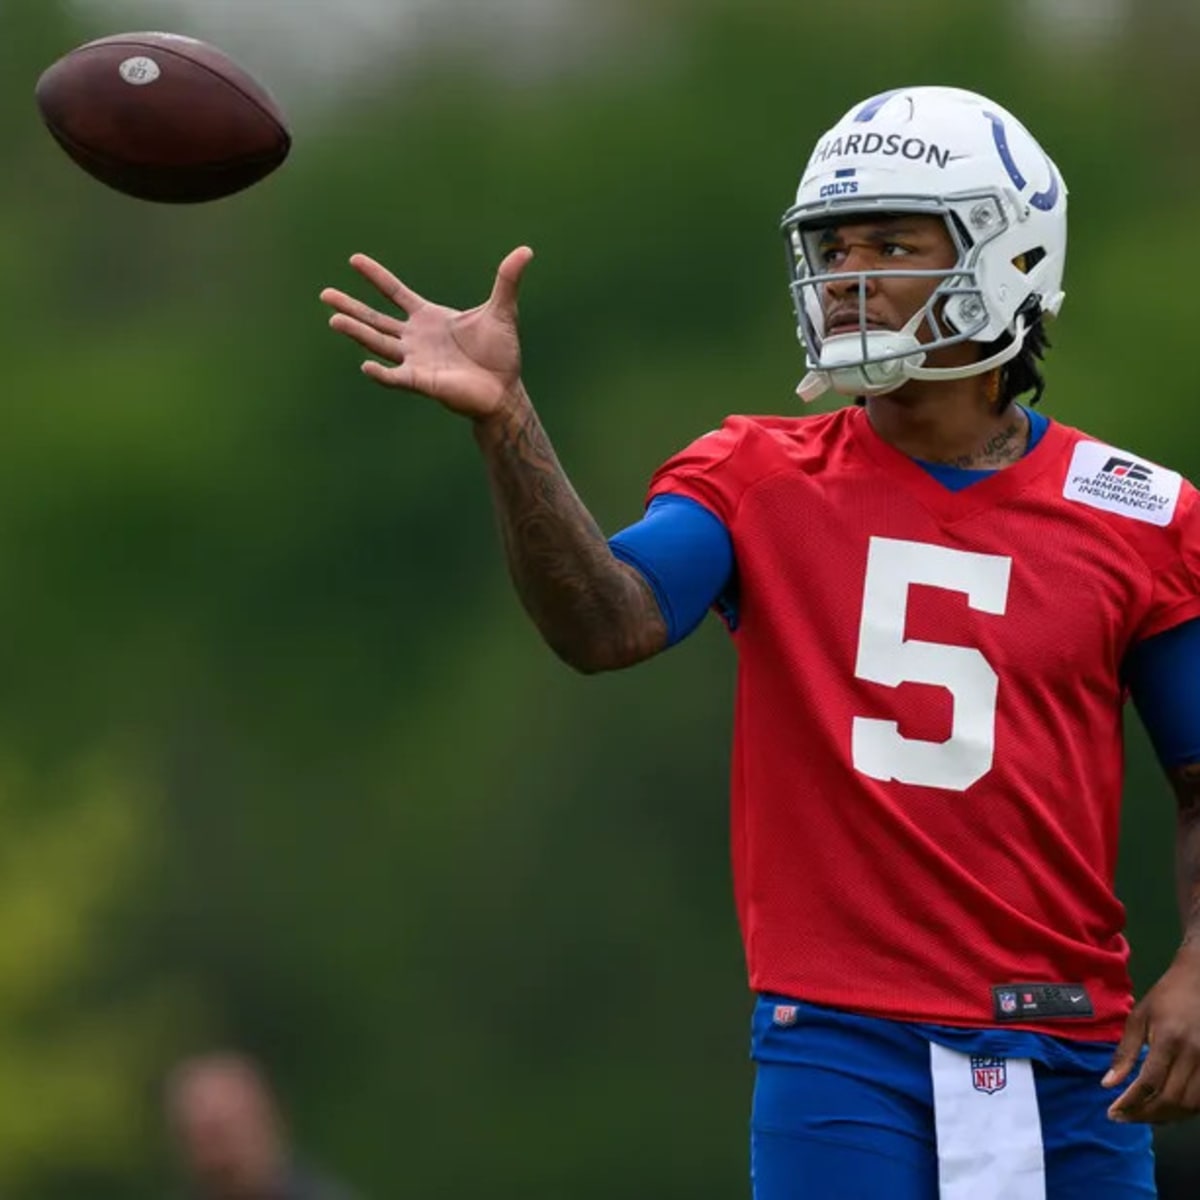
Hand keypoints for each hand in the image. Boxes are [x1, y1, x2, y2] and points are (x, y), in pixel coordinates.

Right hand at [319, 246, 534, 420]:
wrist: (504, 390)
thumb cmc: (500, 354)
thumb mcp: (502, 311)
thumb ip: (507, 281)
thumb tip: (526, 250)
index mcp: (429, 318)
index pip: (395, 293)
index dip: (376, 277)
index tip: (354, 260)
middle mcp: (416, 338)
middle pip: (376, 319)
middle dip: (351, 307)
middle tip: (324, 294)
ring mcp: (416, 360)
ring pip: (379, 343)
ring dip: (357, 332)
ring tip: (333, 319)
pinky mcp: (422, 381)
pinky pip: (396, 377)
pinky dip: (382, 373)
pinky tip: (366, 366)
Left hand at [1105, 944, 1199, 1122]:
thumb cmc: (1166, 997)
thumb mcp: (1139, 1016)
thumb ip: (1125, 1052)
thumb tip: (1108, 1084)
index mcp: (1168, 1040)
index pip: (1149, 1082)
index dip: (1130, 1102)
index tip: (1113, 1112)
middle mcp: (1192, 1055)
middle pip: (1170, 1099)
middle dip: (1144, 1114)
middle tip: (1123, 1118)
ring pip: (1189, 1106)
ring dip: (1164, 1117)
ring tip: (1141, 1116)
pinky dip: (1184, 1111)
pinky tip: (1166, 1110)